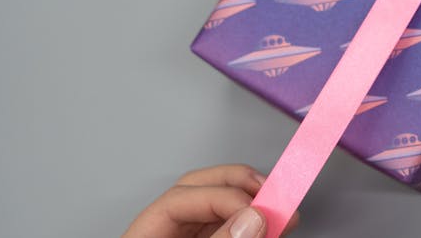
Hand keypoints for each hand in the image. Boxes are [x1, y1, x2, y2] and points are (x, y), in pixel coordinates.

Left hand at [124, 164, 297, 237]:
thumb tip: (251, 218)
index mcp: (141, 237)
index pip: (179, 199)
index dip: (222, 198)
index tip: (257, 212)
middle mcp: (160, 234)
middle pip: (197, 191)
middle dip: (240, 186)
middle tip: (274, 195)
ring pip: (215, 208)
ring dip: (251, 203)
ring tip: (279, 209)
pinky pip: (228, 226)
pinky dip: (251, 223)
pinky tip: (270, 225)